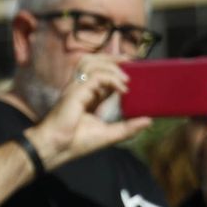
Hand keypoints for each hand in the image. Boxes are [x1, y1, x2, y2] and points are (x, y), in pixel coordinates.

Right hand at [26, 57, 150, 170]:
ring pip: (92, 63)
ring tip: (127, 77)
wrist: (58, 148)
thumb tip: (148, 121)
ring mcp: (76, 88)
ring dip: (112, 66)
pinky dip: (111, 79)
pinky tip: (122, 89)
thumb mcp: (109, 134)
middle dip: (112, 58)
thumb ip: (128, 127)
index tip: (132, 71)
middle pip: (93, 61)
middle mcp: (80, 88)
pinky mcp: (76, 92)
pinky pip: (96, 76)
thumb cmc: (77, 142)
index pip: (100, 74)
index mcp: (87, 96)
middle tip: (130, 61)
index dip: (115, 69)